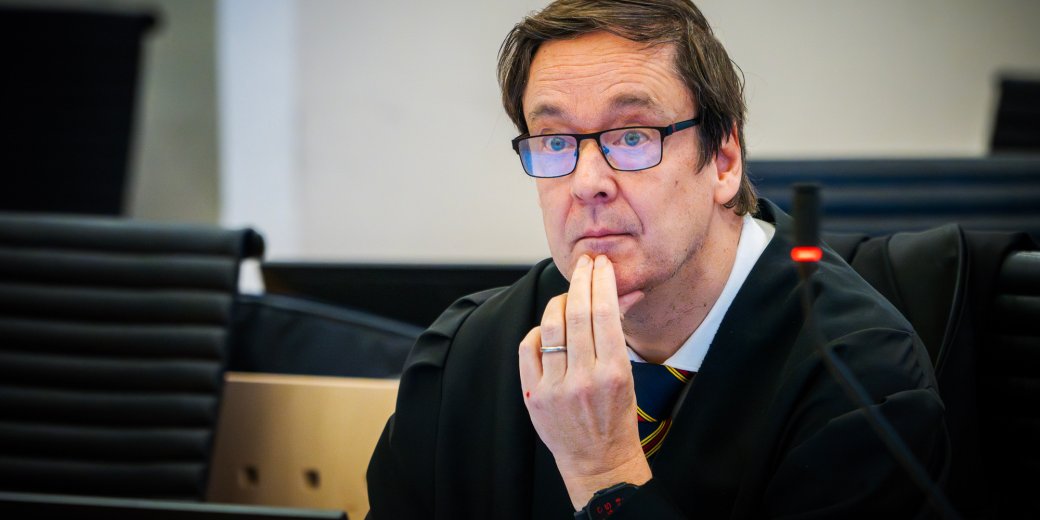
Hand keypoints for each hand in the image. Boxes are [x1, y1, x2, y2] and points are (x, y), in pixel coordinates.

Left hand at [518, 254, 649, 508]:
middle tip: (584, 263)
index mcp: (614, 373)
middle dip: (580, 280)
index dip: (600, 282)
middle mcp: (584, 378)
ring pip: (551, 327)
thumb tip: (619, 294)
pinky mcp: (534, 395)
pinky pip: (529, 349)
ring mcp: (556, 388)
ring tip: (567, 294)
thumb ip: (617, 338)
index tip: (600, 265)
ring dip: (559, 302)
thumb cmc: (617, 417)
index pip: (605, 314)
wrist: (598, 461)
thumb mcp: (629, 377)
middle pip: (578, 313)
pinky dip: (538, 331)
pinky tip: (548, 329)